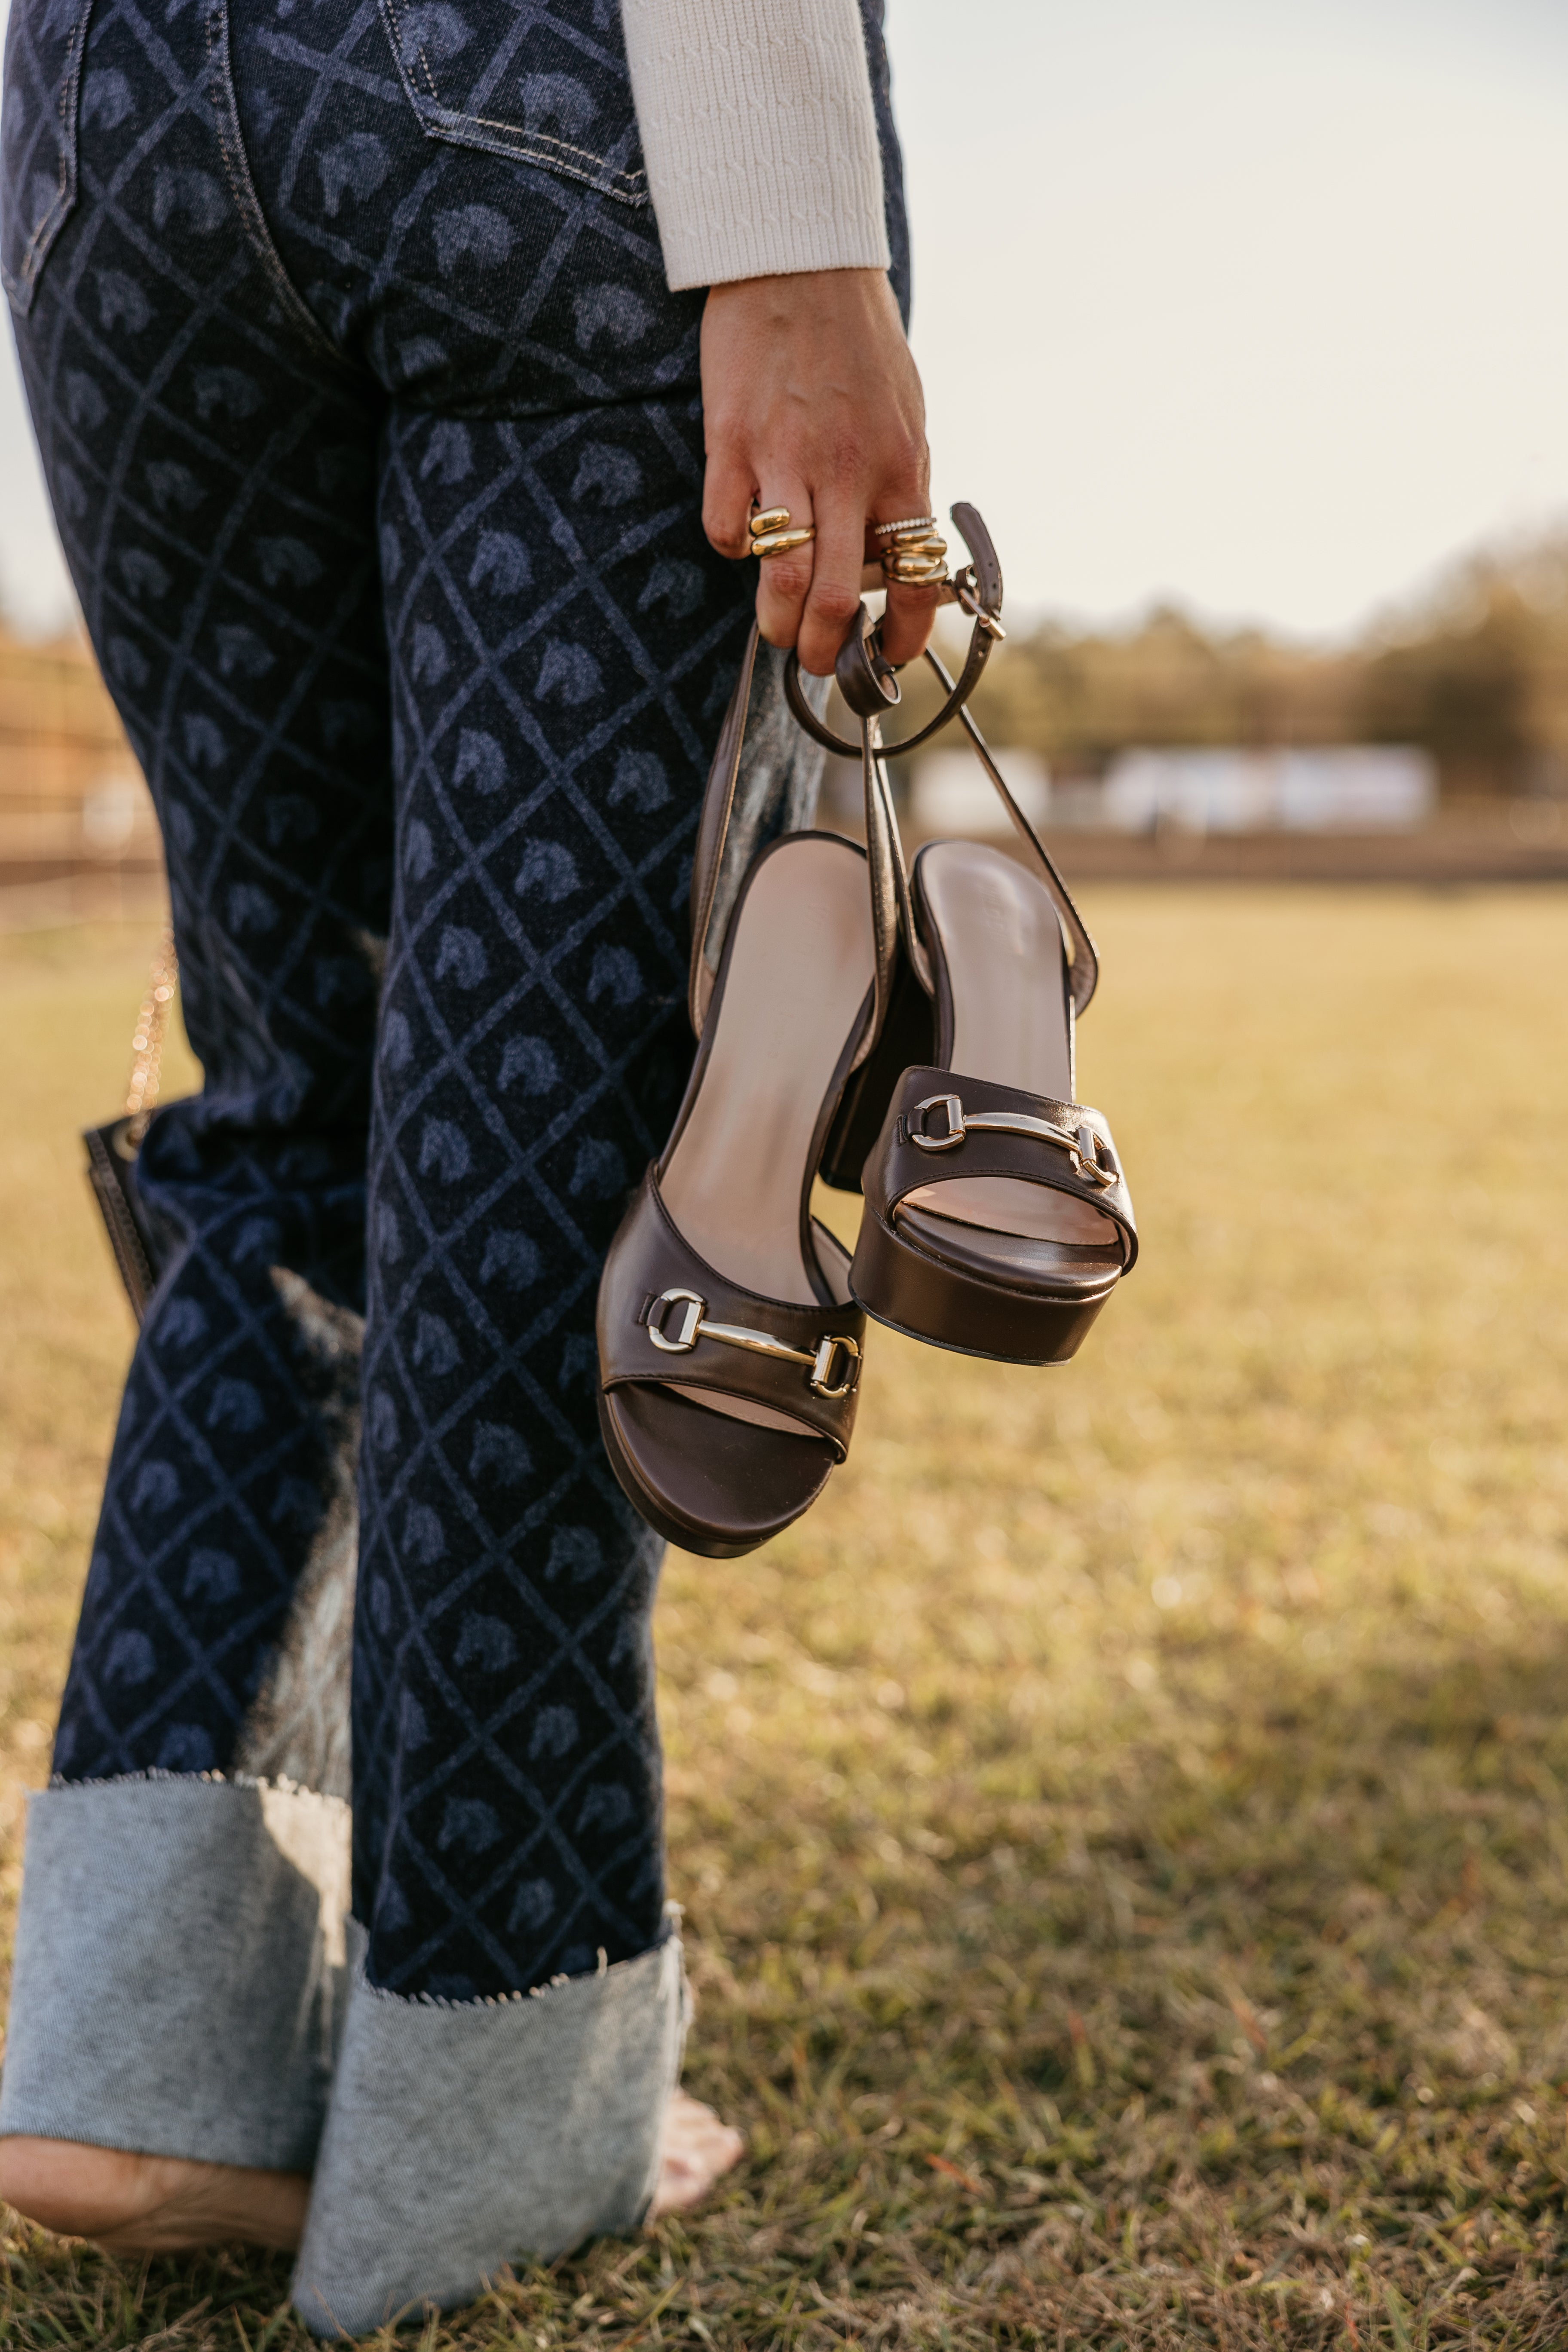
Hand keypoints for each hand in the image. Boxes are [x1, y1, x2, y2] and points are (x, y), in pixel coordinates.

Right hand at [700, 268, 939, 676]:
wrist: (800, 259)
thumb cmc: (857, 340)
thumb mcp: (904, 414)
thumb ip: (896, 485)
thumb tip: (888, 553)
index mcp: (901, 467)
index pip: (917, 578)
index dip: (905, 635)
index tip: (888, 653)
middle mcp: (847, 473)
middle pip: (838, 599)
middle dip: (827, 650)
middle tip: (817, 658)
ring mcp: (785, 459)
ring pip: (782, 580)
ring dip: (778, 623)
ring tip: (778, 631)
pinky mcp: (731, 443)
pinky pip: (727, 529)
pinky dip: (733, 549)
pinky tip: (742, 536)